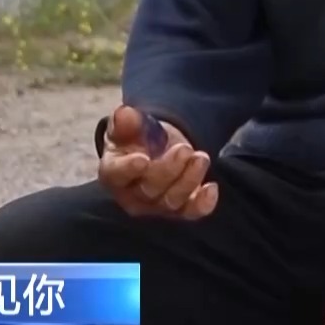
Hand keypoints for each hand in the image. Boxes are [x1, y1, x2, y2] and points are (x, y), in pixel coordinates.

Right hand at [96, 105, 217, 219]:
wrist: (158, 148)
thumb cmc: (136, 138)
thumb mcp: (129, 126)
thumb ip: (126, 121)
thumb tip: (124, 113)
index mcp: (113, 172)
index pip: (117, 174)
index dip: (128, 169)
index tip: (142, 159)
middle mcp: (132, 195)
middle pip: (149, 189)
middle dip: (169, 169)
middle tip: (184, 148)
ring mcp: (156, 205)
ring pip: (172, 201)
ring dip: (189, 180)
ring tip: (201, 157)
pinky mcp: (180, 209)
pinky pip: (192, 212)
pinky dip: (203, 203)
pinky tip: (211, 187)